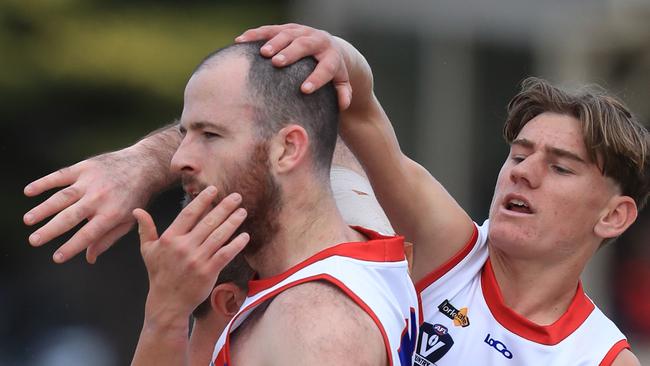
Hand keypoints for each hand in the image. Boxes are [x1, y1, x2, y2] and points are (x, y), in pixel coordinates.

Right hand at [23, 145, 170, 263]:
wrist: (144, 165)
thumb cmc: (136, 197)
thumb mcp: (128, 221)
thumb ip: (107, 239)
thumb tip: (89, 258)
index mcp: (112, 214)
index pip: (88, 234)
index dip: (72, 247)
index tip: (56, 258)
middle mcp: (100, 198)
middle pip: (70, 217)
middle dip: (51, 230)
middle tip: (34, 241)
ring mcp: (91, 181)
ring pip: (62, 197)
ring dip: (43, 209)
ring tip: (28, 220)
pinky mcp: (84, 167)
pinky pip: (60, 176)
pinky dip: (44, 183)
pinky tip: (28, 192)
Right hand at [135, 186, 248, 318]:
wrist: (167, 304)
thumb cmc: (159, 275)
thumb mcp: (148, 251)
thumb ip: (146, 229)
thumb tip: (137, 210)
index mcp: (170, 239)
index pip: (188, 214)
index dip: (202, 200)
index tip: (213, 189)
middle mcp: (184, 247)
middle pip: (208, 222)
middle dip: (224, 207)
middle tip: (237, 196)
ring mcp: (197, 259)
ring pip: (218, 236)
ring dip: (233, 222)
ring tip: (242, 211)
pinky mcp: (208, 272)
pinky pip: (225, 254)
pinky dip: (236, 244)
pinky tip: (245, 236)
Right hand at [236, 23, 351, 109]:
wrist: (328, 46)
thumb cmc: (332, 70)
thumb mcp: (341, 82)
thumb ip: (343, 94)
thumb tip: (343, 106)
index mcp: (331, 56)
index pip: (326, 67)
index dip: (316, 78)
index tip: (305, 90)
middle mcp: (317, 40)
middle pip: (305, 45)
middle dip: (291, 53)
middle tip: (278, 63)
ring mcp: (302, 32)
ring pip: (287, 34)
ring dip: (274, 42)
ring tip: (262, 54)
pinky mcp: (287, 28)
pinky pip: (270, 29)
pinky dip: (255, 34)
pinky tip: (241, 41)